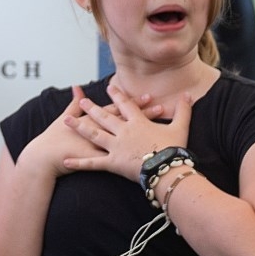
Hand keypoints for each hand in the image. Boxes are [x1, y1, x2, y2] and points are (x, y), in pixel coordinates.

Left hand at [62, 82, 191, 181]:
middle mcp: (124, 132)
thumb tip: (189, 95)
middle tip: (83, 102)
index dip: (118, 95)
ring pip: (94, 134)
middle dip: (92, 108)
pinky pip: (92, 162)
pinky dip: (79, 162)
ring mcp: (116, 146)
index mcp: (138, 123)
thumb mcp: (181, 127)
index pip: (126, 106)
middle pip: (105, 117)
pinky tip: (66, 160)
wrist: (168, 168)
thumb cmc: (175, 149)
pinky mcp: (112, 162)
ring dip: (80, 127)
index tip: (109, 87)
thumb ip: (183, 110)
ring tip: (66, 120)